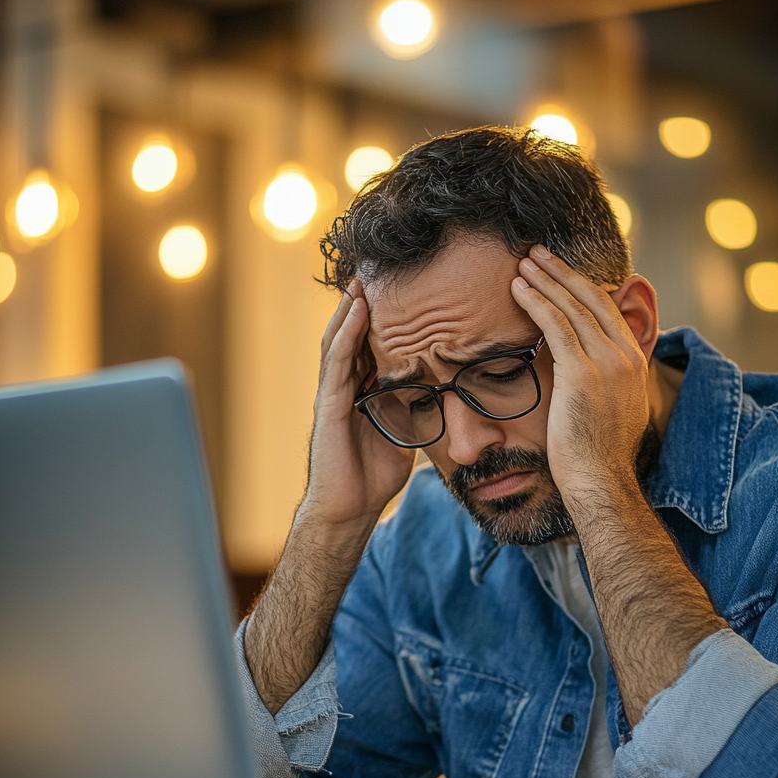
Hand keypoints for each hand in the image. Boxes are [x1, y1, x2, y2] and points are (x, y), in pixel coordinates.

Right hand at [304, 281, 414, 528]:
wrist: (350, 509)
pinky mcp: (328, 406)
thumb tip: (449, 395)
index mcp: (360, 391)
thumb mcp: (405, 432)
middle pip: (350, 335)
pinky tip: (356, 311)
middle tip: (375, 269)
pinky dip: (346, 334)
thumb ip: (417, 410)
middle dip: (360, 303)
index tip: (397, 289)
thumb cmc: (374, 475)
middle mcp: (343, 387)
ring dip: (350, 308)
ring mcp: (332, 394)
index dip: (379, 317)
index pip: (369, 345)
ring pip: (339, 340)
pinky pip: (337, 362)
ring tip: (362, 278)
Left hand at [511, 246, 650, 514]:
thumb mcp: (608, 408)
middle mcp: (627, 356)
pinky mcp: (583, 372)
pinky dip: (535, 301)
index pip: (609, 310)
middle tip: (538, 252)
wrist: (600, 481)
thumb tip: (573, 367)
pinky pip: (555, 325)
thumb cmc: (596, 455)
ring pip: (572, 307)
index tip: (560, 272)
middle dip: (563, 272)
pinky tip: (517, 287)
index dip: (583, 286)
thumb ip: (599, 380)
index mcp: (635, 362)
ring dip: (545, 279)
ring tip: (523, 261)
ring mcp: (607, 363)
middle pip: (593, 299)